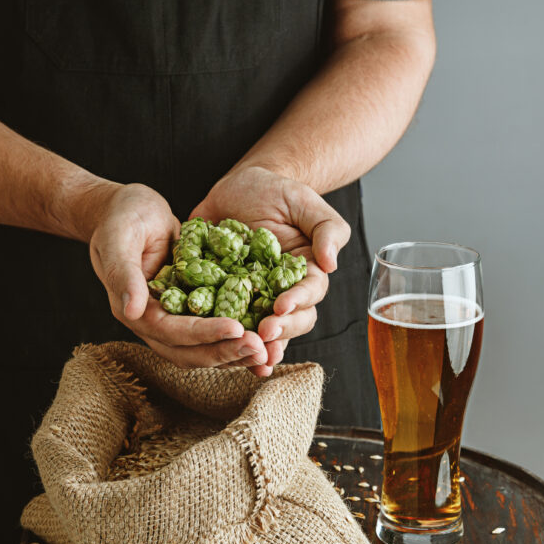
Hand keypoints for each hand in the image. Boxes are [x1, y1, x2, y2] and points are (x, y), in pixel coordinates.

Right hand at [88, 183, 267, 366]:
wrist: (128, 211)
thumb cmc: (121, 218)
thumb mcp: (118, 237)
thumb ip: (123, 273)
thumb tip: (132, 310)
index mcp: (135, 311)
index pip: (172, 332)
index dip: (204, 334)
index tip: (236, 329)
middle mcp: (154, 323)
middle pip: (191, 351)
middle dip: (226, 351)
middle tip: (260, 347)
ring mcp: (173, 320)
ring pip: (205, 349)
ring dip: (235, 352)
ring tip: (266, 350)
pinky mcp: (191, 310)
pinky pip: (215, 331)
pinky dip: (237, 337)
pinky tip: (264, 335)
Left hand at [191, 166, 351, 375]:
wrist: (238, 187)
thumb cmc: (277, 192)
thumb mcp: (303, 201)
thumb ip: (326, 229)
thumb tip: (331, 263)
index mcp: (306, 273)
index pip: (309, 293)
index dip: (297, 303)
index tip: (281, 306)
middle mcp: (282, 292)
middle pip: (290, 321)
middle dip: (278, 331)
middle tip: (263, 334)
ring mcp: (253, 298)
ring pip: (260, 332)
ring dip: (255, 348)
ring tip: (247, 356)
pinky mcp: (223, 298)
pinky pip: (223, 322)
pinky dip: (219, 337)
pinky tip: (213, 348)